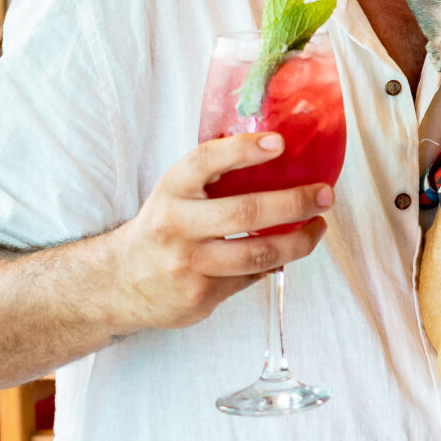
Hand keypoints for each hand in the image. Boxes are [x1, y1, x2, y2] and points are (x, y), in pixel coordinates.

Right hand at [115, 134, 332, 332]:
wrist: (116, 284)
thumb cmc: (162, 228)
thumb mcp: (175, 193)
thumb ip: (214, 177)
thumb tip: (278, 154)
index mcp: (171, 191)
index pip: (206, 161)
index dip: (244, 150)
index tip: (280, 142)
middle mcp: (176, 226)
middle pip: (245, 213)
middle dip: (295, 203)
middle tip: (324, 195)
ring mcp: (188, 266)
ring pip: (257, 255)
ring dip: (298, 242)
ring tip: (317, 228)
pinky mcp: (199, 298)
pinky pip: (249, 279)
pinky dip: (270, 266)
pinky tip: (281, 255)